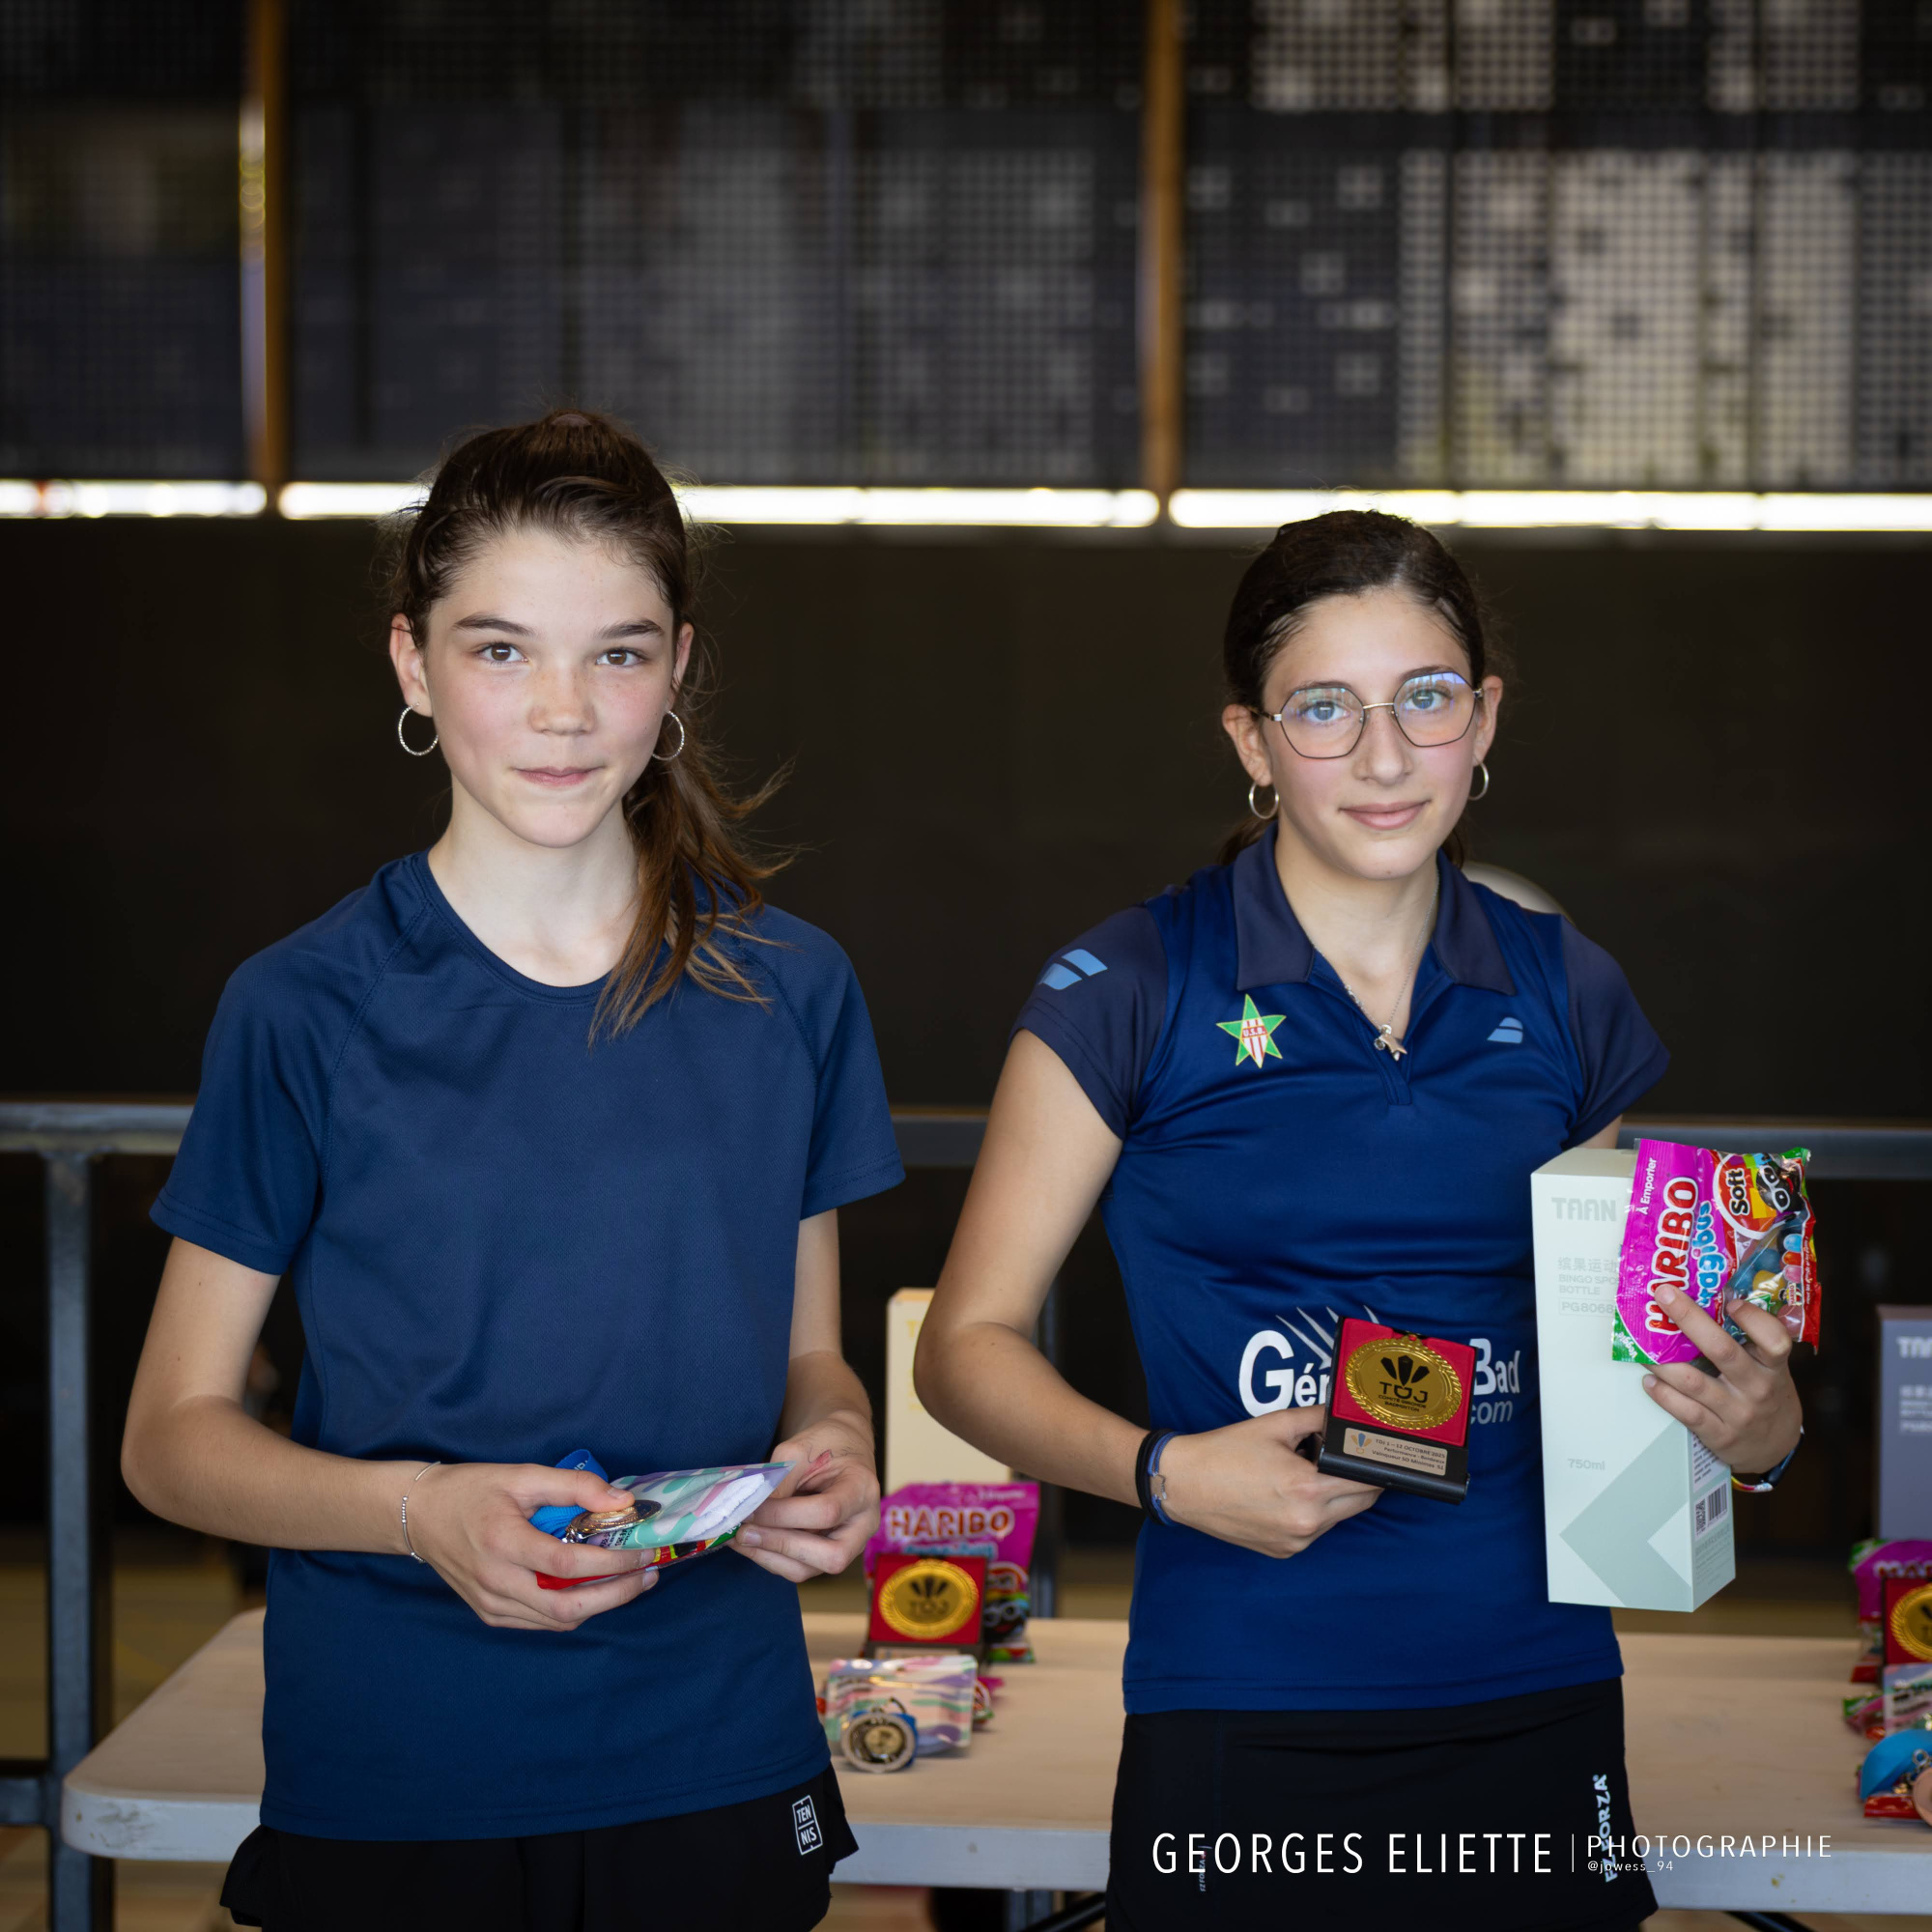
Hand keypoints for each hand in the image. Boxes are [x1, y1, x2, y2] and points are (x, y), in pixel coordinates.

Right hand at [401, 1462, 658, 1632]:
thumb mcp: (523, 1475)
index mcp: (503, 1543)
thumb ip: (574, 1486)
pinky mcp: (489, 1614)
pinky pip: (540, 1622)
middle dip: (616, 1595)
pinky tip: (594, 1589)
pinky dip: (572, 1610)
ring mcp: (490, 1604)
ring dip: (600, 1605)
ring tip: (632, 1581)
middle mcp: (496, 1582)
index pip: (568, 1565)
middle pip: (566, 1607)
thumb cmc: (473, 1489)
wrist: (419, 1514)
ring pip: (557, 1620)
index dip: (612, 1562)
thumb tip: (623, 1500)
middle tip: (649, 1575)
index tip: (645, 1552)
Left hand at [735, 1424, 879, 1582]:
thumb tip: (749, 1513)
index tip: (749, 1508)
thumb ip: (779, 1481)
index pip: (827, 1512)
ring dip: (769, 1557)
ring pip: (810, 1570)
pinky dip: (770, 1558)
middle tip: (742, 1532)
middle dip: (780, 1545)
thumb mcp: (800, 1450)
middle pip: (831, 1556)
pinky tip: (749, 1542)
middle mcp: (864, 1524)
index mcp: (862, 1489)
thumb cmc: (823, 1444)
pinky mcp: (829, 1553)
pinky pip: (800, 1568)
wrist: (842, 1450)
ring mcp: (850, 1544)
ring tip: (738, 1539)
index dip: (783, 1515)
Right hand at [1158, 1409, 1381, 1558]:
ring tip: (1304, 1474)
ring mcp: (1296, 1542)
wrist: (1184, 1484)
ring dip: (1335, 1498)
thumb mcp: (1275, 1424)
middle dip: (1358, 1481)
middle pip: (1360, 1503)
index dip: (1375, 1466)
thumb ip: (1317, 1418)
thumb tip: (1344, 1417)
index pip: (1367, 1482)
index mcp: (1308, 1488)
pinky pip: (1314, 1531)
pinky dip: (1312, 1513)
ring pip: (1338, 1518)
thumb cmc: (1225, 1452)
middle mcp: (1307, 1522)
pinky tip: (1286, 1494)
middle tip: (1341, 1460)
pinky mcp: (1284, 1552)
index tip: (1373, 1455)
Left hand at [1640, 1281, 1803, 1476]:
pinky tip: (1649, 1380)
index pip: (1775, 1340)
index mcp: (1773, 1367)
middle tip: (1664, 1295)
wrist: (1775, 1448)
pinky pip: (1687, 1412)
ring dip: (1663, 1360)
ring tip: (1642, 1343)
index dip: (1753, 1318)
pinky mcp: (1720, 1434)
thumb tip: (1712, 1296)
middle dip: (1689, 1319)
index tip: (1730, 1302)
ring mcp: (1738, 1412)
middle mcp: (1757, 1388)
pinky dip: (1664, 1395)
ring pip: (1694, 1382)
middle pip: (1723, 1350)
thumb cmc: (1766, 1394)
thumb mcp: (1771, 1368)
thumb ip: (1751, 1339)